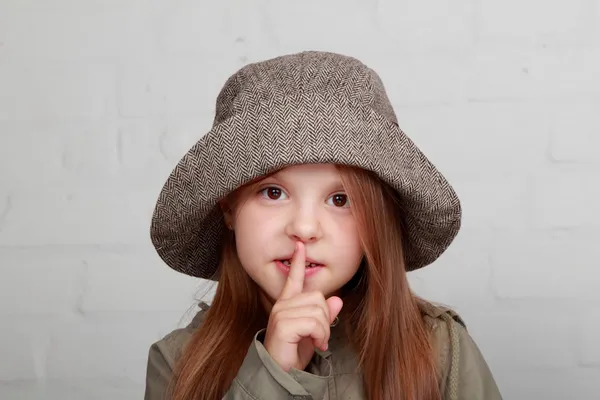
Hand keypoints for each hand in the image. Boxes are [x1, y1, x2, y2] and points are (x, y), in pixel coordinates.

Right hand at [263, 242, 342, 371]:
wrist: (280, 374)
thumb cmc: (294, 353)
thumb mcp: (314, 333)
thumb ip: (325, 316)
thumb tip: (337, 300)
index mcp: (287, 304)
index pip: (294, 278)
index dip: (298, 261)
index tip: (299, 246)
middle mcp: (282, 305)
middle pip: (318, 297)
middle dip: (325, 319)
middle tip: (319, 336)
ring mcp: (281, 314)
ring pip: (318, 310)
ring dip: (323, 330)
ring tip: (316, 342)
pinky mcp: (284, 325)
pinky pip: (314, 323)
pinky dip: (320, 336)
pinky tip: (316, 345)